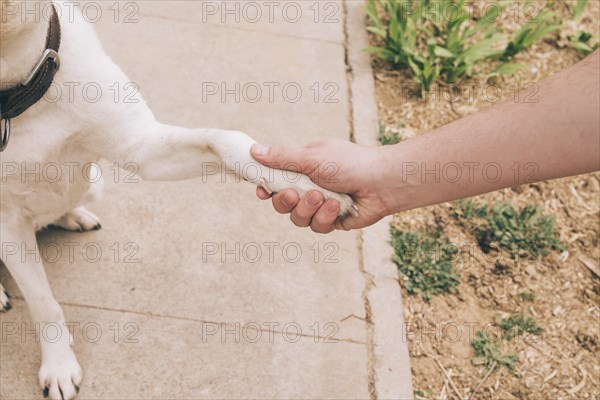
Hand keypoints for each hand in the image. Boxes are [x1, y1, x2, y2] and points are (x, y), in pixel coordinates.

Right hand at [250, 139, 389, 232]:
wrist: (382, 182)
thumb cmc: (349, 163)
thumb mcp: (311, 157)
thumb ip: (282, 158)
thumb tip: (254, 150)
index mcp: (303, 169)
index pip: (276, 181)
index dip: (267, 188)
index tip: (262, 191)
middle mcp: (310, 188)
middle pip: (283, 204)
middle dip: (286, 202)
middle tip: (294, 194)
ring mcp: (321, 206)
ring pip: (298, 219)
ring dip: (308, 209)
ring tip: (323, 197)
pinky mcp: (333, 221)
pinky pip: (317, 227)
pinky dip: (325, 217)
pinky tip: (337, 206)